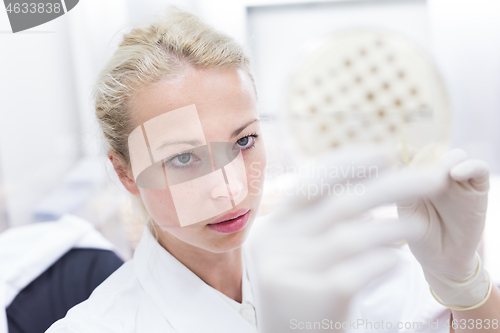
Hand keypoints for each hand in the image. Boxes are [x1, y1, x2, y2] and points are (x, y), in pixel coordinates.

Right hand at [248, 146, 449, 331]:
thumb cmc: (301, 286)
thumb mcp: (297, 247)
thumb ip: (320, 216)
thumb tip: (369, 176)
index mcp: (275, 225)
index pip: (312, 183)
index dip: (350, 165)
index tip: (387, 155)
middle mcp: (278, 244)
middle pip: (342, 204)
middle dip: (392, 186)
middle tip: (432, 179)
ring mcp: (292, 271)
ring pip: (352, 238)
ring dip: (392, 228)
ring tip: (418, 226)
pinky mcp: (312, 299)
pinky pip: (358, 273)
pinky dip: (383, 262)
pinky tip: (395, 261)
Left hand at [397, 149, 489, 306]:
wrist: (442, 260)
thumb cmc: (419, 236)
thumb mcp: (406, 210)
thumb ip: (402, 187)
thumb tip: (394, 162)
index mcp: (416, 177)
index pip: (411, 155)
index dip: (403, 152)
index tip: (393, 155)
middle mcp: (437, 175)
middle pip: (433, 152)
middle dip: (424, 158)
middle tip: (416, 173)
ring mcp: (458, 181)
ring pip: (456, 156)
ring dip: (445, 161)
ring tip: (438, 175)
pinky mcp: (477, 189)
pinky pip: (478, 169)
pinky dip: (469, 166)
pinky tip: (455, 174)